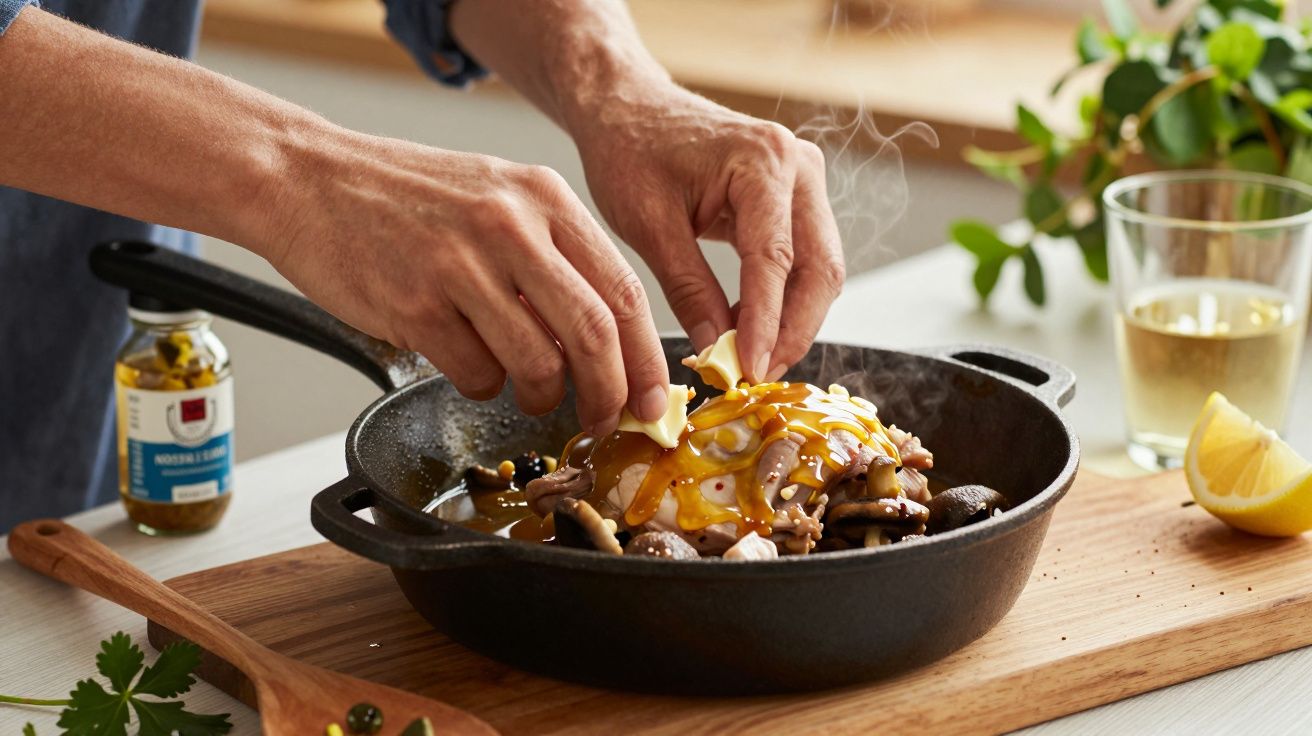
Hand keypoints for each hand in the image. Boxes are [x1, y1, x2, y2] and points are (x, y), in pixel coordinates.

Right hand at [252, 126, 670, 433]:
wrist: (308, 179)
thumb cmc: (407, 197)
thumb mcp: (499, 197)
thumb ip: (556, 258)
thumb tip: (610, 343)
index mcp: (544, 198)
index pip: (624, 291)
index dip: (648, 359)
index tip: (655, 400)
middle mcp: (509, 225)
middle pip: (593, 334)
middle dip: (610, 394)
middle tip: (606, 422)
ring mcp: (460, 265)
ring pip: (537, 364)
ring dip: (541, 396)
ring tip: (528, 390)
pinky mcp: (415, 304)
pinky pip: (475, 374)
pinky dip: (481, 385)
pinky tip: (465, 360)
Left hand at [572, 85, 844, 382]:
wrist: (628, 108)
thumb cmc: (630, 151)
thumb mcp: (649, 226)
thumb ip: (689, 289)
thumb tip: (718, 350)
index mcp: (763, 162)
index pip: (776, 261)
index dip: (767, 325)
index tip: (751, 371)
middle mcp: (797, 166)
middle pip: (820, 268)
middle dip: (793, 330)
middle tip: (757, 375)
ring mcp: (803, 179)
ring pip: (820, 267)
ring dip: (792, 318)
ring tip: (750, 357)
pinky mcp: (795, 196)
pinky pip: (804, 257)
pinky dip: (783, 296)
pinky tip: (747, 325)